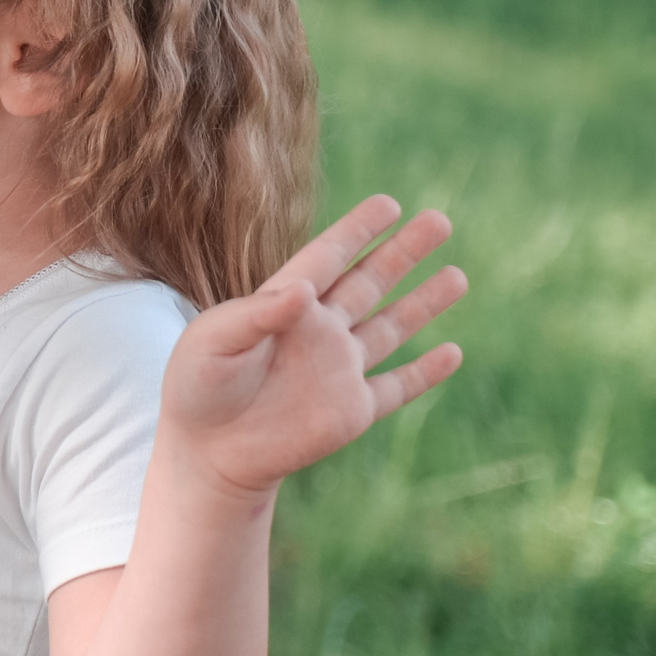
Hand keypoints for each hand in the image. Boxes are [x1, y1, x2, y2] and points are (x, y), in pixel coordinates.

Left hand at [161, 196, 468, 500]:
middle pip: (369, 282)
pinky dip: (425, 372)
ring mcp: (338, 369)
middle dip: (403, 252)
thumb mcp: (213, 342)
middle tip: (440, 220)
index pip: (327, 258)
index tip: (389, 203)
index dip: (357, 230)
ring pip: (391, 327)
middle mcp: (318, 331)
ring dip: (424, 303)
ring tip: (458, 275)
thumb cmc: (198, 387)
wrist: (207, 451)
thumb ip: (256, 315)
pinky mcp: (351, 410)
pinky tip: (453, 352)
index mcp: (283, 304)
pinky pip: (397, 386)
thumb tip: (305, 288)